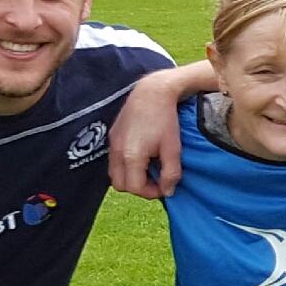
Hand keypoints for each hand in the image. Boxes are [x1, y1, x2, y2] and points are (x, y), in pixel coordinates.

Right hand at [108, 67, 196, 196]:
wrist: (151, 93)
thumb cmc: (165, 119)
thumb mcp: (173, 148)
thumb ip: (171, 173)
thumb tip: (168, 192)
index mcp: (131, 155)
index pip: (134, 187)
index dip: (150, 192)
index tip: (164, 186)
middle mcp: (117, 151)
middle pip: (120, 185)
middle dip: (138, 187)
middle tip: (156, 179)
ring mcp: (112, 143)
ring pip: (114, 174)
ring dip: (130, 177)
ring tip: (150, 168)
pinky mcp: (112, 136)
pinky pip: (114, 161)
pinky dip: (126, 166)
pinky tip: (142, 156)